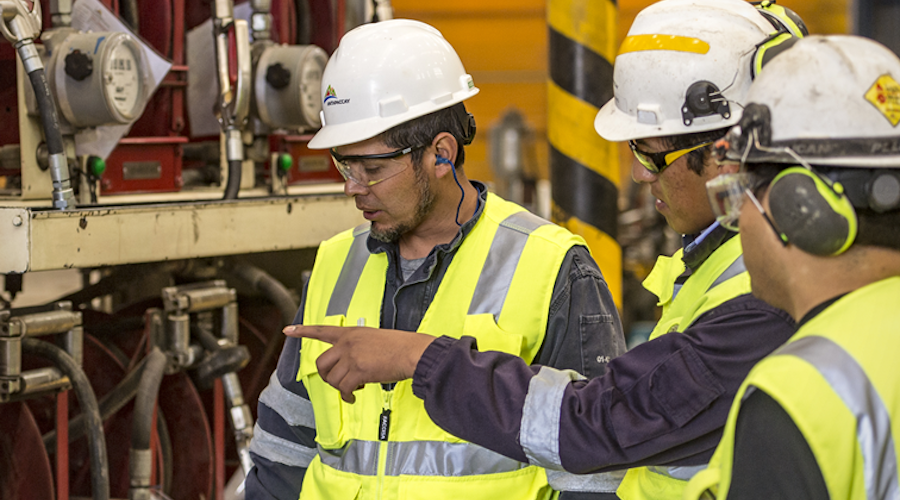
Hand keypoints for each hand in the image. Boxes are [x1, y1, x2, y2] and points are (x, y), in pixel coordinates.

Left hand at [284, 325, 436, 402]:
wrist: (411, 352)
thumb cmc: (399, 347)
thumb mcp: (373, 338)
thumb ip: (357, 347)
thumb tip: (351, 367)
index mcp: (350, 333)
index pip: (321, 330)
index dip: (303, 331)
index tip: (288, 330)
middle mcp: (347, 344)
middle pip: (321, 363)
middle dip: (326, 376)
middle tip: (337, 382)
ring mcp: (351, 357)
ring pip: (332, 379)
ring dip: (341, 388)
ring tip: (354, 389)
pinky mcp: (358, 371)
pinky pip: (344, 389)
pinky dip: (347, 397)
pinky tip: (353, 397)